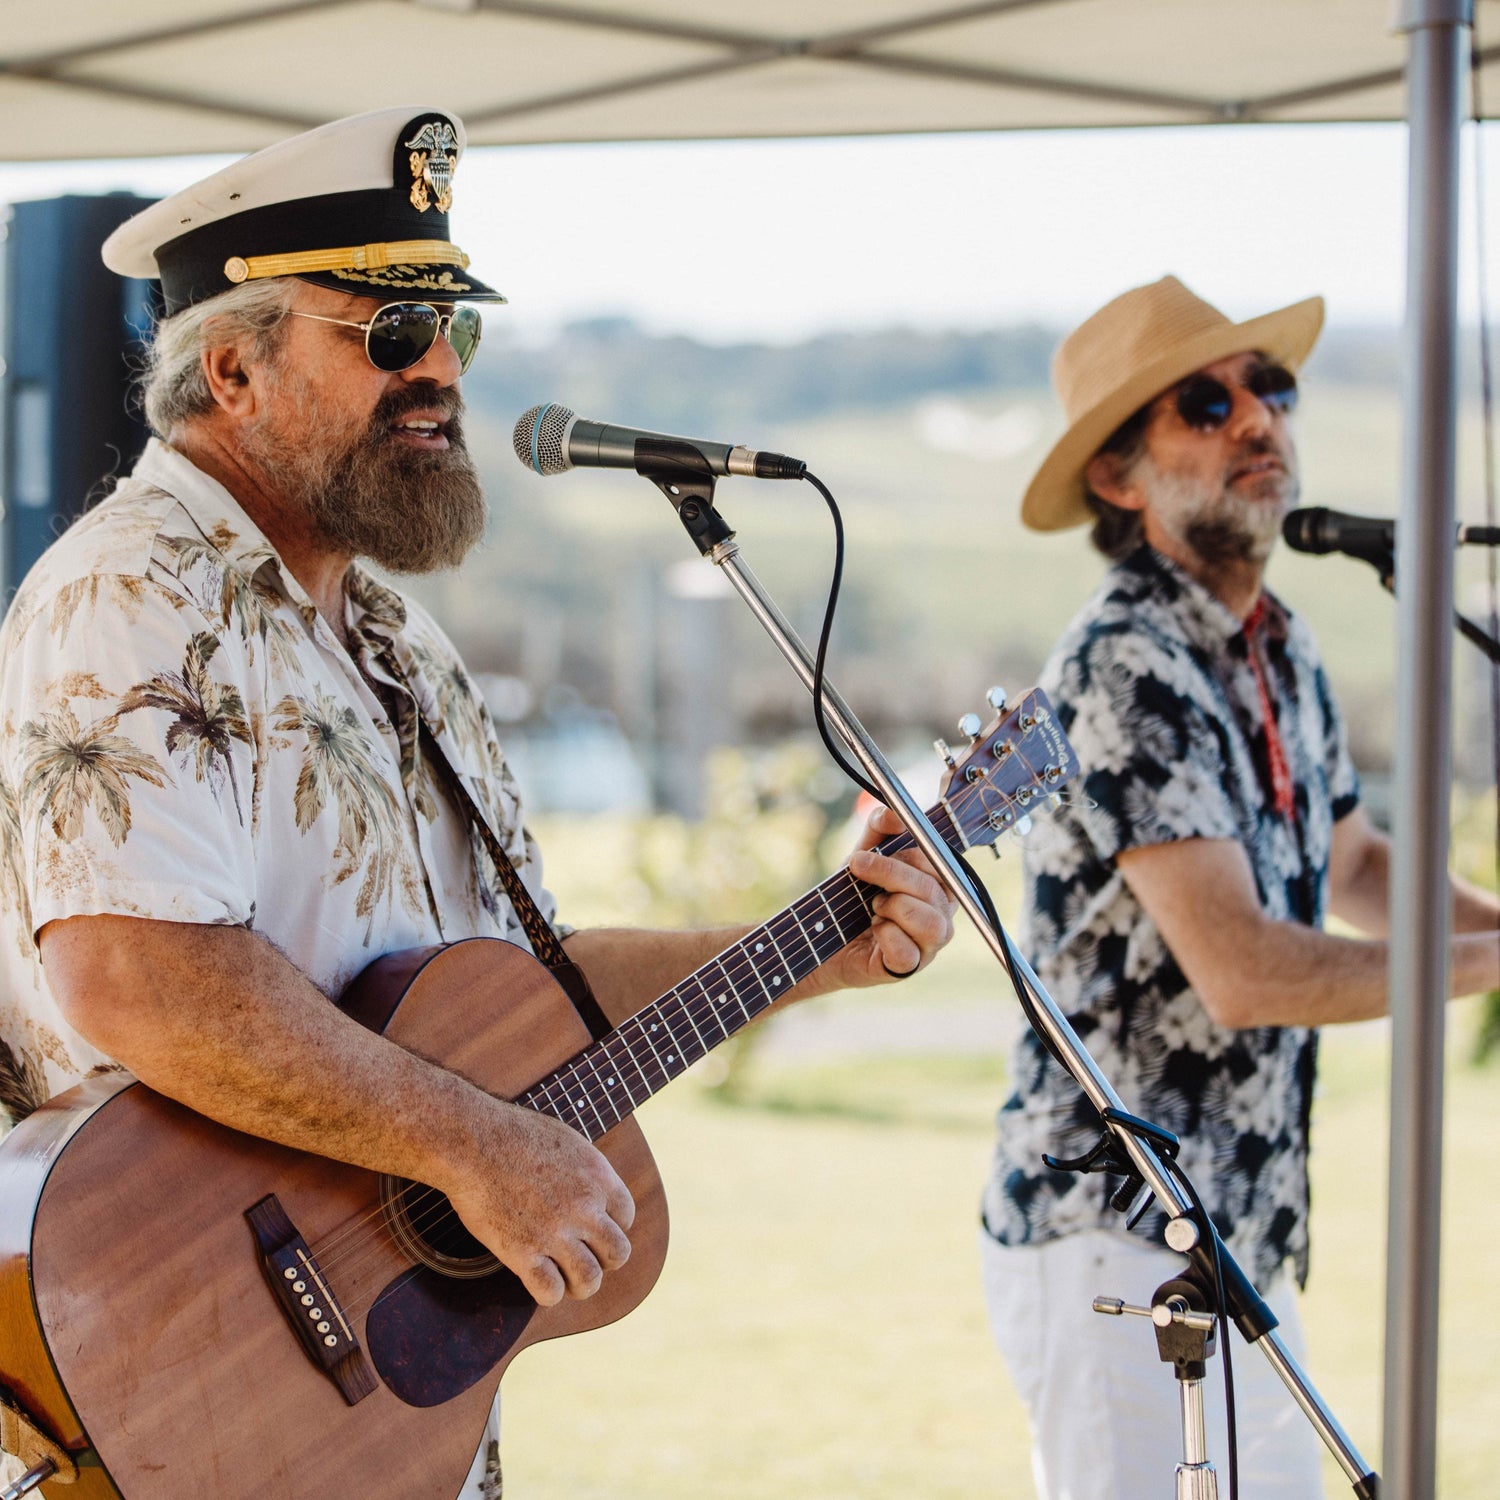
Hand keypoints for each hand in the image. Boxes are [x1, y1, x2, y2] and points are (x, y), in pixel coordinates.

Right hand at [441, 1100, 635, 1307]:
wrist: (473, 1141)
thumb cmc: (512, 1133)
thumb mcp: (566, 1140)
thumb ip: (585, 1170)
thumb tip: (593, 1189)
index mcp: (598, 1176)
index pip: (626, 1216)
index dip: (612, 1226)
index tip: (592, 1229)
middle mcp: (583, 1206)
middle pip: (618, 1253)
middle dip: (605, 1261)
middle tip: (585, 1258)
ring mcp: (554, 1231)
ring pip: (590, 1279)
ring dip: (581, 1285)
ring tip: (567, 1280)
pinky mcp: (522, 1252)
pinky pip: (550, 1291)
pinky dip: (548, 1294)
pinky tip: (539, 1282)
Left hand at [811, 803, 956, 993]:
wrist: (820, 935)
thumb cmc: (851, 895)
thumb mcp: (863, 855)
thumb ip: (879, 830)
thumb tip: (894, 814)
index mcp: (938, 886)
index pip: (940, 865)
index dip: (907, 855)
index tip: (867, 853)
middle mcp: (941, 916)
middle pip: (933, 890)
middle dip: (890, 875)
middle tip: (858, 870)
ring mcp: (928, 946)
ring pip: (931, 924)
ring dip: (894, 908)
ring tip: (874, 907)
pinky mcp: (907, 968)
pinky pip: (909, 953)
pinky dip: (886, 937)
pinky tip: (874, 931)